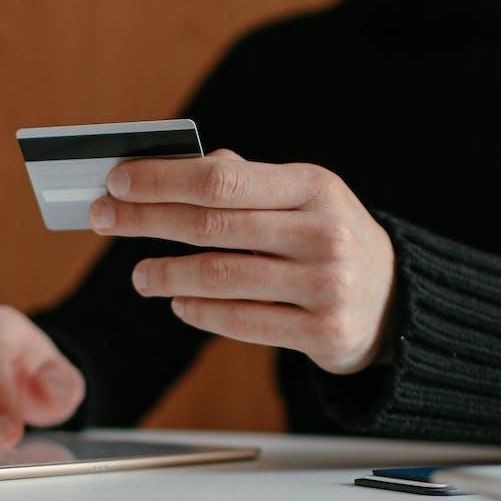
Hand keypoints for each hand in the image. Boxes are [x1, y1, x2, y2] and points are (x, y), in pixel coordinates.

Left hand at [88, 149, 396, 373]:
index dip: (163, 179)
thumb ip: (242, 181)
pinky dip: (200, 312)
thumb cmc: (328, 238)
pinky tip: (178, 303)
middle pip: (213, 226)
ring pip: (221, 277)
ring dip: (167, 274)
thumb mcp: (303, 197)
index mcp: (315, 186)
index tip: (117, 181)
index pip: (223, 178)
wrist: (396, 301)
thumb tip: (167, 167)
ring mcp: (326, 286)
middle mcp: (324, 232)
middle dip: (146, 220)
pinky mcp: (323, 333)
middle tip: (103, 219)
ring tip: (139, 276)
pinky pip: (242, 322)